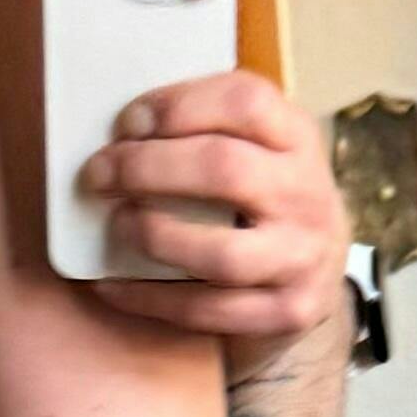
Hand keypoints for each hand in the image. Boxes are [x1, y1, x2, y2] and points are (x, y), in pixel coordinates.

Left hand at [80, 71, 348, 341]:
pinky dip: (147, 298)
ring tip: (117, 224)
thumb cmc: (264, 199)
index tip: (127, 122)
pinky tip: (110, 285)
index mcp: (298, 139)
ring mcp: (300, 260)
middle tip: (98, 173)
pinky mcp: (284, 313)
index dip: (177, 106)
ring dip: (154, 236)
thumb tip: (122, 131)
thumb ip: (207, 130)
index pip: (245, 102)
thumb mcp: (260, 149)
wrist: (318, 276)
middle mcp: (307, 196)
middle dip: (146, 168)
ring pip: (219, 253)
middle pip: (224, 169)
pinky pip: (204, 310)